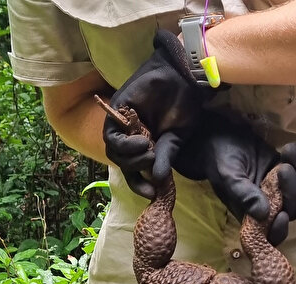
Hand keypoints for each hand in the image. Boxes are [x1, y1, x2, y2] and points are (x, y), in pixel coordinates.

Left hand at [103, 30, 210, 197]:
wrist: (181, 78)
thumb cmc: (184, 105)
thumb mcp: (176, 138)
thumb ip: (165, 157)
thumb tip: (158, 181)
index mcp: (145, 144)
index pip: (134, 170)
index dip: (139, 184)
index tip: (151, 193)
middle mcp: (131, 136)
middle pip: (122, 162)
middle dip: (136, 169)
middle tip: (152, 161)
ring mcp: (123, 124)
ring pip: (114, 152)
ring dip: (130, 158)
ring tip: (148, 150)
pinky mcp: (117, 112)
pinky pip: (111, 137)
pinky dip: (124, 145)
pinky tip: (141, 142)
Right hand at [173, 112, 295, 244]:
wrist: (221, 136)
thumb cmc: (220, 160)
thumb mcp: (228, 177)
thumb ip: (244, 195)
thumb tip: (263, 214)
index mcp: (253, 214)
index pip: (272, 233)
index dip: (280, 229)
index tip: (282, 214)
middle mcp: (270, 203)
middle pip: (293, 208)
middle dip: (293, 189)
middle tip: (282, 168)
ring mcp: (281, 187)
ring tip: (286, 150)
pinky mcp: (288, 168)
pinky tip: (294, 146)